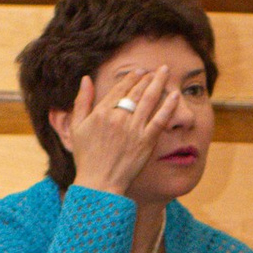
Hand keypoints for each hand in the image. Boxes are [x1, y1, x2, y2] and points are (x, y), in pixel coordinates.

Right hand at [62, 67, 183, 197]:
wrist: (99, 183)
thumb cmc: (87, 158)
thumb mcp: (77, 127)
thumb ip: (82, 101)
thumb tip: (86, 79)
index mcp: (101, 112)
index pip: (119, 89)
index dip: (131, 78)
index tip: (139, 71)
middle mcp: (118, 118)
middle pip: (136, 91)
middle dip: (147, 77)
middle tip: (157, 69)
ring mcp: (133, 130)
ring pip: (148, 100)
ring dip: (158, 84)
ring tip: (165, 73)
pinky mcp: (146, 142)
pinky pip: (159, 120)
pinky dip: (168, 107)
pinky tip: (175, 96)